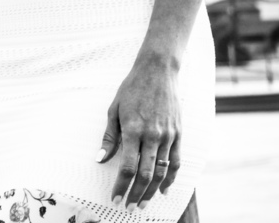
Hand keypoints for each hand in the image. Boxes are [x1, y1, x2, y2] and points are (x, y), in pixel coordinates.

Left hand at [97, 56, 181, 211]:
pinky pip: (176, 162)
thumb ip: (109, 136)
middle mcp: (153, 135)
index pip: (128, 166)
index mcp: (133, 129)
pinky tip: (163, 189)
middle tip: (128, 207)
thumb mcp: (113, 109)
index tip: (115, 198)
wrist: (158, 72)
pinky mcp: (179, 135)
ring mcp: (168, 136)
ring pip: (162, 171)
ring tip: (143, 203)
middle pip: (146, 174)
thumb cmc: (131, 89)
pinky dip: (170, 178)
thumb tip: (100, 159)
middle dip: (135, 193)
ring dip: (152, 190)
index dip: (121, 185)